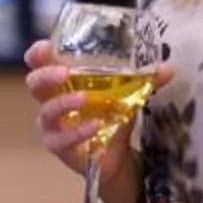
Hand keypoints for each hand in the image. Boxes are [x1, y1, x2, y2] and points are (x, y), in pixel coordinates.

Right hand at [23, 39, 170, 180]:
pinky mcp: (58, 146)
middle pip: (34, 83)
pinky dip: (79, 131)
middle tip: (65, 72)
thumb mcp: (129, 95)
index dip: (38, 53)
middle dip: (46, 75)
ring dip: (64, 103)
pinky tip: (95, 125)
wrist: (114, 156)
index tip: (47, 46)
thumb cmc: (111, 116)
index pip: (39, 62)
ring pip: (46, 111)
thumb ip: (145, 81)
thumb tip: (167, 69)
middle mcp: (50, 100)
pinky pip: (62, 138)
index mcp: (62, 81)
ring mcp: (51, 125)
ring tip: (84, 98)